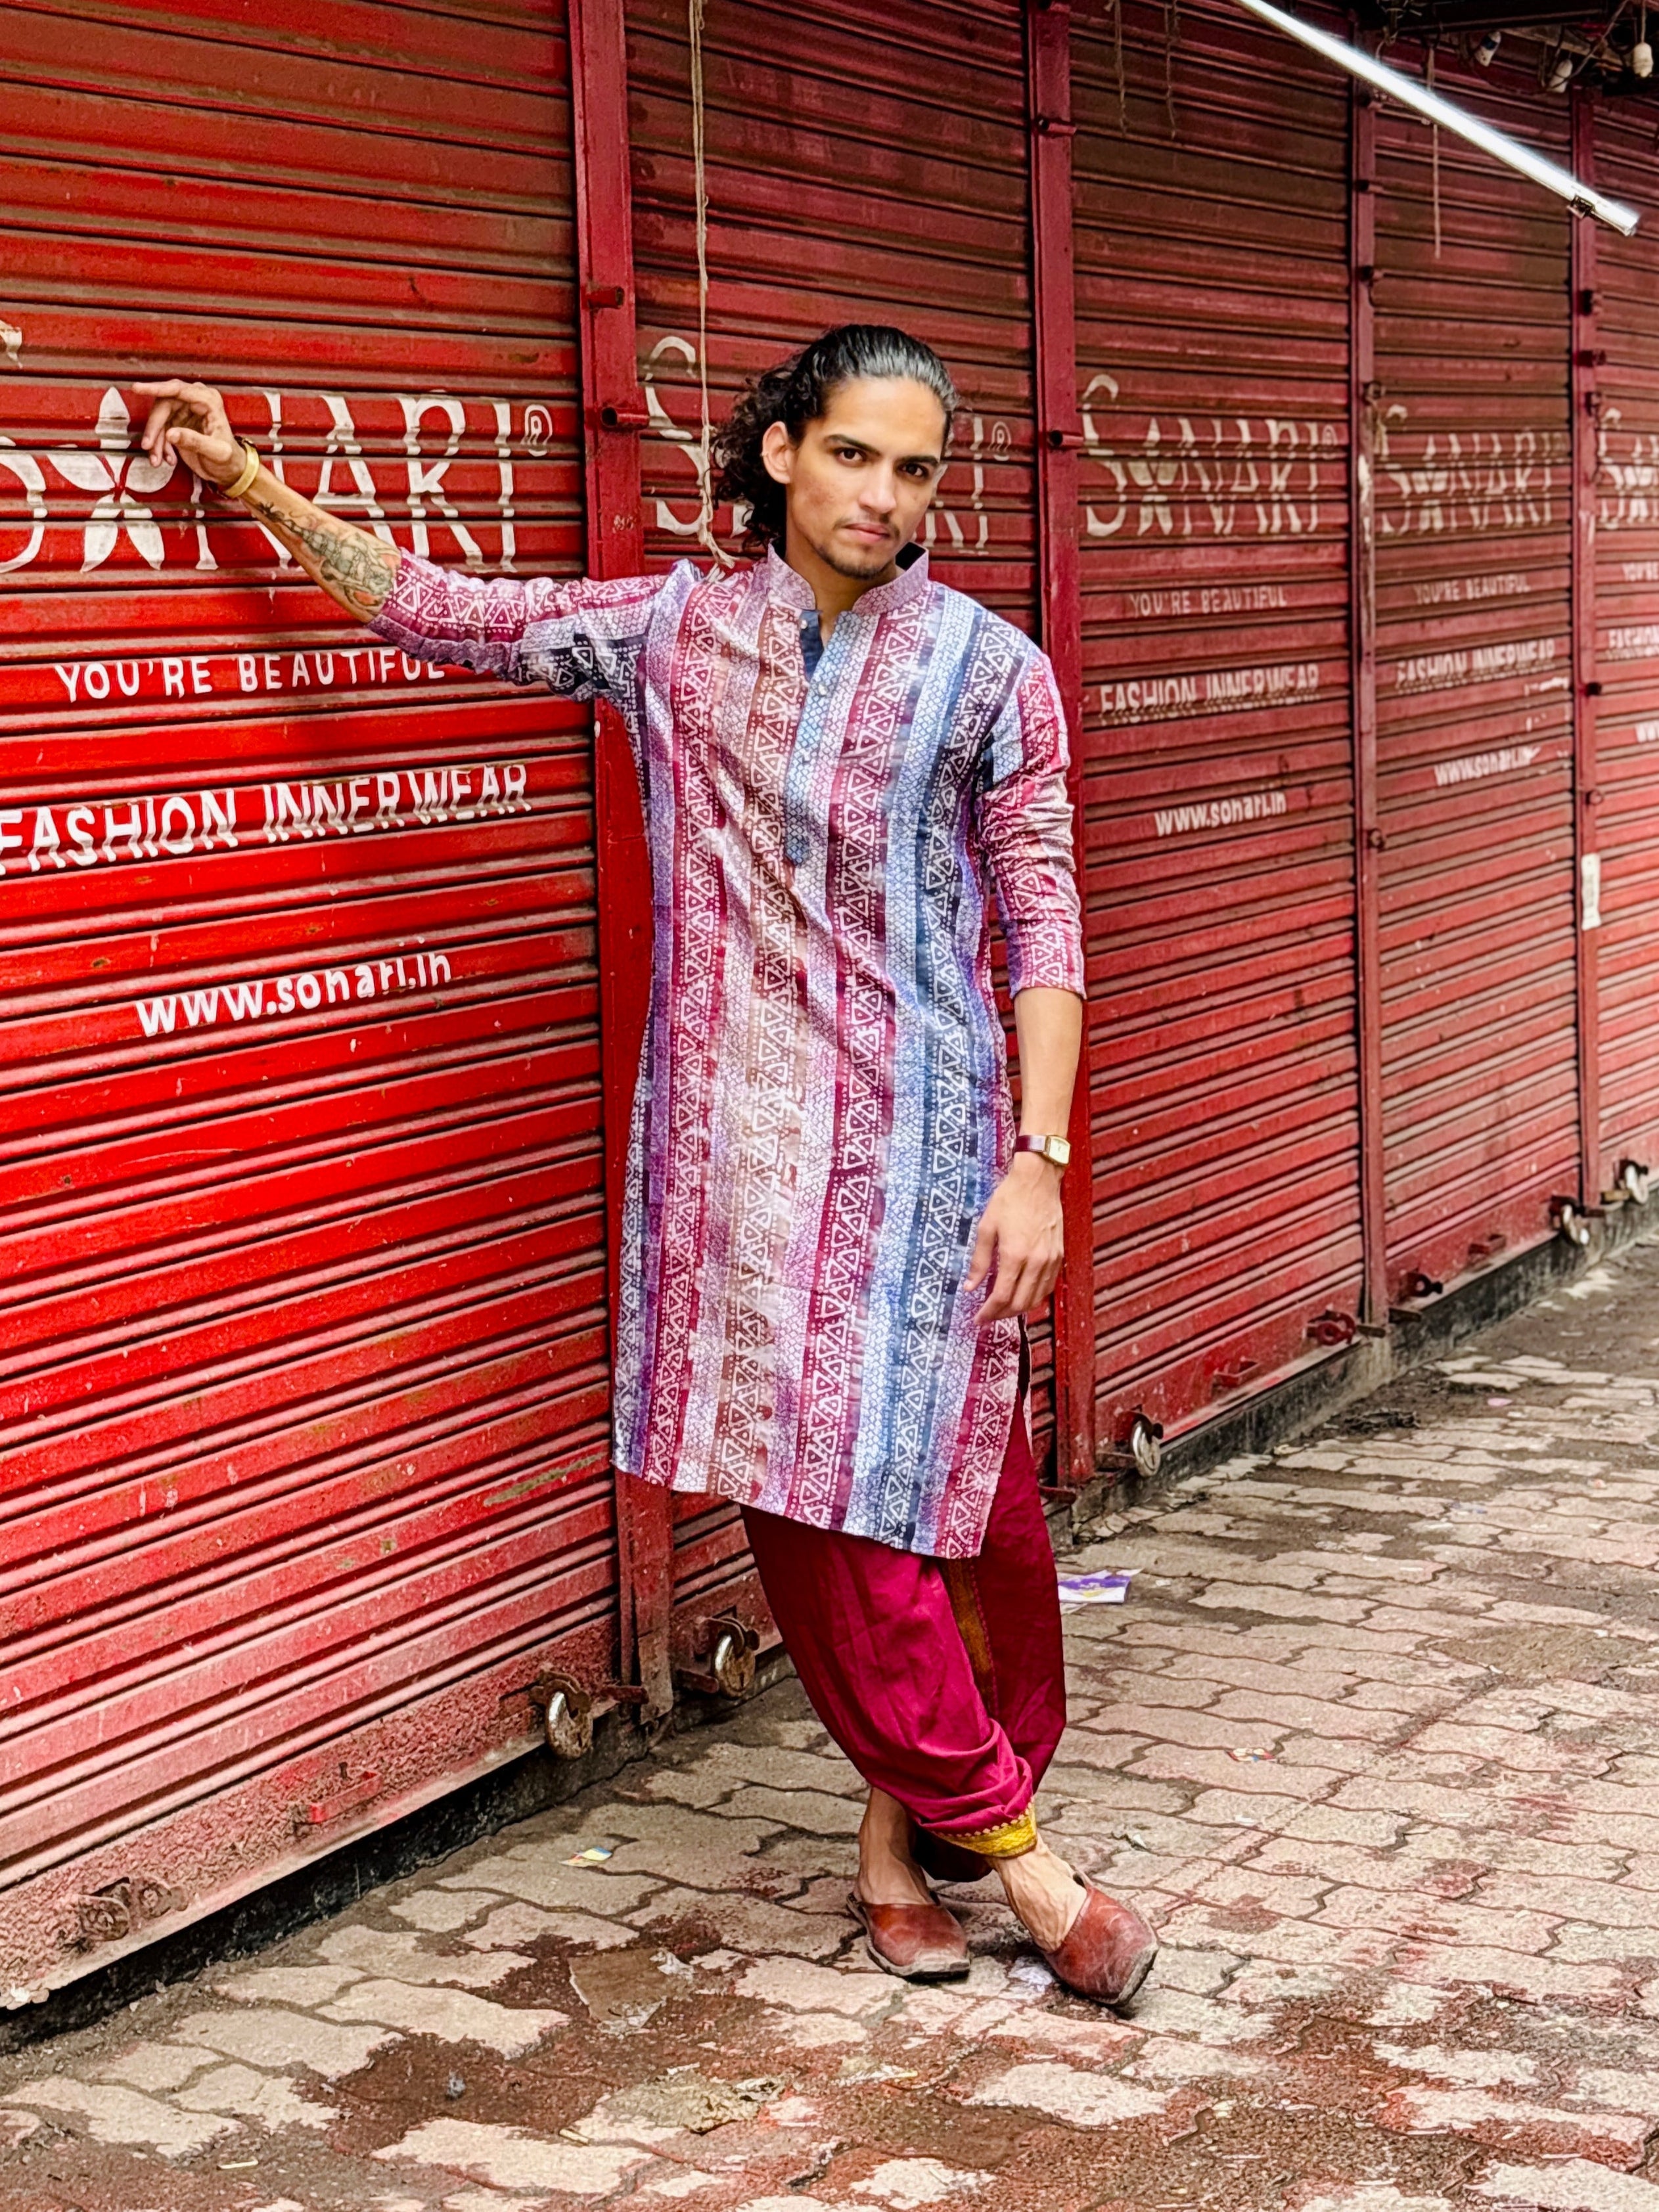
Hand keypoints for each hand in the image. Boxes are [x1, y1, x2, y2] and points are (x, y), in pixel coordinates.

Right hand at [133, 379, 244, 487]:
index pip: (178, 389)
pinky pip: (161, 430)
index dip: (155, 388)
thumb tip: (171, 434)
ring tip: (157, 460)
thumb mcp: (216, 452)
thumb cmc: (229, 459)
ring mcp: (185, 411)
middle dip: (154, 428)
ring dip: (155, 440)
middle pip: (163, 405)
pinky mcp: (177, 422)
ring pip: (159, 419)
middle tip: (148, 446)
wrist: (229, 470)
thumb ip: (195, 441)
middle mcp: (195, 402)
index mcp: (209, 401)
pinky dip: (160, 446)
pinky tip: (168, 459)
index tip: (137, 388)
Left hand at [966, 1152, 1063, 1325]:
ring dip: (1019, 1309)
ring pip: (1037, 1298)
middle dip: (1002, 1314)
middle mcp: (1036, 1261)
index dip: (989, 1312)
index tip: (978, 1319)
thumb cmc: (1009, 1199)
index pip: (1002, 1296)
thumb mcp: (986, 1228)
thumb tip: (970, 1287)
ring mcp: (1051, 1259)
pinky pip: (1048, 1286)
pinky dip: (1035, 1296)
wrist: (1038, 1180)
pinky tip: (1023, 1294)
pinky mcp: (1059, 1255)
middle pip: (1021, 1303)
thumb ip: (979, 1261)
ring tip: (1003, 1309)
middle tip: (988, 1315)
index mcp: (1015, 1255)